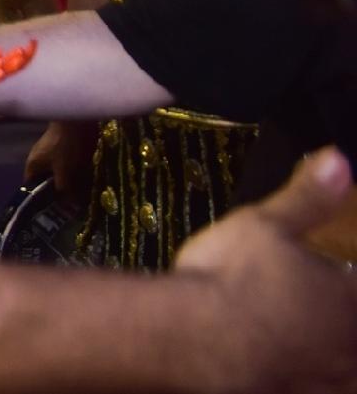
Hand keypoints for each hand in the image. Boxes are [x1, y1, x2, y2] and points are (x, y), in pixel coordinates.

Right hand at [24, 120, 94, 201]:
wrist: (75, 119)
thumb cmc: (63, 145)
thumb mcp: (63, 170)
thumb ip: (64, 188)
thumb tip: (68, 205)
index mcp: (32, 165)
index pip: (32, 188)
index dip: (40, 200)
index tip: (52, 211)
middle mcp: (38, 160)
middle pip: (46, 181)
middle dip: (58, 192)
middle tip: (71, 205)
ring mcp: (50, 152)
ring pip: (58, 173)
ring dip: (68, 182)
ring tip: (81, 194)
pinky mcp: (62, 147)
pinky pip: (66, 165)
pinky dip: (73, 173)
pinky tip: (84, 179)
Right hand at [172, 149, 356, 392]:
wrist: (191, 339)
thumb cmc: (232, 276)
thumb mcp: (265, 225)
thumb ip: (308, 198)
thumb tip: (341, 159)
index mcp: (352, 301)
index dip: (348, 277)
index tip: (340, 270)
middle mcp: (348, 346)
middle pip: (354, 326)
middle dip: (342, 316)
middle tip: (329, 305)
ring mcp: (323, 378)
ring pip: (347, 370)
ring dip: (338, 355)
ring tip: (322, 344)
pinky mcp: (293, 393)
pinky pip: (316, 385)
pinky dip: (311, 376)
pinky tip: (293, 368)